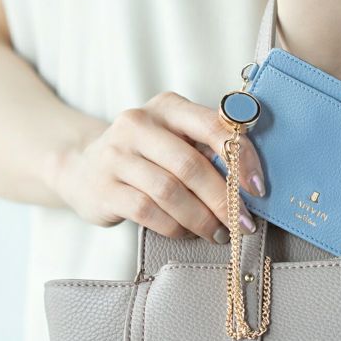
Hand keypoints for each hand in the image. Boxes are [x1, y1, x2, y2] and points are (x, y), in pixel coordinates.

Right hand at [53, 91, 265, 242]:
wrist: (83, 168)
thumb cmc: (144, 157)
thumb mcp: (173, 140)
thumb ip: (206, 150)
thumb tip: (250, 183)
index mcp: (167, 107)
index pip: (212, 125)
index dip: (241, 157)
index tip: (258, 188)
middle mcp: (138, 124)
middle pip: (190, 165)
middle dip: (223, 199)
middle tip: (243, 224)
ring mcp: (116, 155)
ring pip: (170, 192)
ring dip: (202, 219)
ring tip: (219, 234)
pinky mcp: (104, 187)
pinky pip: (148, 212)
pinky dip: (175, 227)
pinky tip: (188, 233)